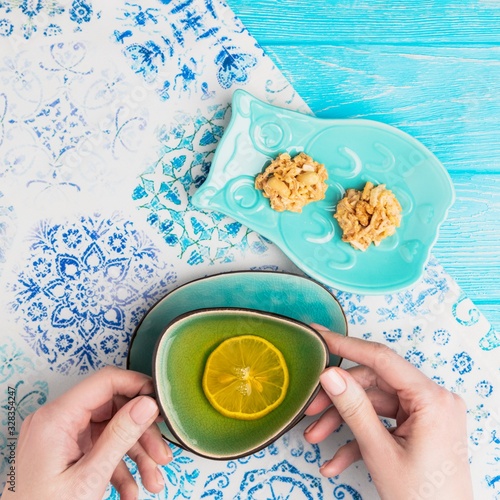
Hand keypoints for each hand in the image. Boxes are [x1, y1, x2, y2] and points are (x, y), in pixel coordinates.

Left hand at [2, 366, 171, 499]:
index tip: (160, 402)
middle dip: (141, 433)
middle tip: (161, 454)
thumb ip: (120, 437)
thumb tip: (147, 404)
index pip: (105, 381)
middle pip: (114, 409)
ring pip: (112, 431)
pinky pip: (100, 448)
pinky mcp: (65, 451)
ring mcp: (61, 436)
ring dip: (136, 455)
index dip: (137, 386)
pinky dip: (119, 467)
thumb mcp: (89, 477)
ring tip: (153, 481)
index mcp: (56, 418)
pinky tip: (130, 490)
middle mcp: (57, 420)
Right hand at [304, 325, 472, 499]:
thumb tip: (330, 374)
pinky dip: (358, 438)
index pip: (382, 359)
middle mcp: (432, 400)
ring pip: (373, 404)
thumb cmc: (421, 498)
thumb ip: (353, 408)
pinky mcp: (418, 429)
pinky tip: (335, 460)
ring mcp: (425, 415)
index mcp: (431, 398)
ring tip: (315, 438)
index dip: (347, 345)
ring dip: (343, 421)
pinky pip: (382, 423)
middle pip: (374, 384)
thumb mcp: (379, 451)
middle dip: (339, 399)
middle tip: (309, 408)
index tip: (319, 337)